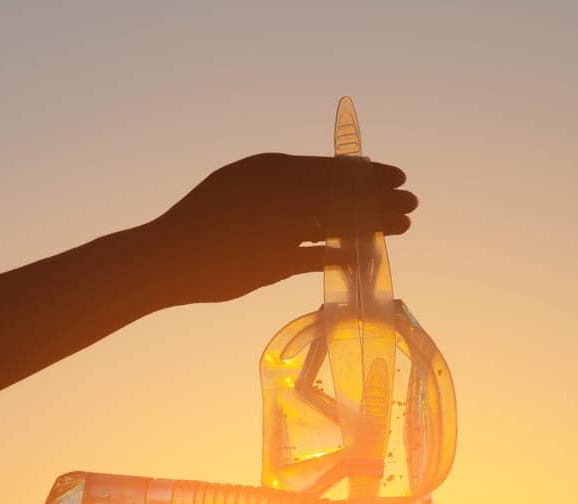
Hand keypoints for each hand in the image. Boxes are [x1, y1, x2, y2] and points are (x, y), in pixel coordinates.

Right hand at [147, 153, 416, 303]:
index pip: (331, 167)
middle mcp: (278, 192)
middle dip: (381, 196)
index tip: (395, 175)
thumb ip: (275, 186)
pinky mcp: (273, 261)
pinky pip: (320, 257)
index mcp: (269, 168)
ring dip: (375, 223)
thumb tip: (314, 188)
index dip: (368, 172)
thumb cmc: (200, 223)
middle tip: (411, 200)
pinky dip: (346, 255)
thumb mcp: (237, 187)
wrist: (166, 258)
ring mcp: (277, 227)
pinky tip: (366, 256)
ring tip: (403, 225)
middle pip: (343, 193)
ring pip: (339, 222)